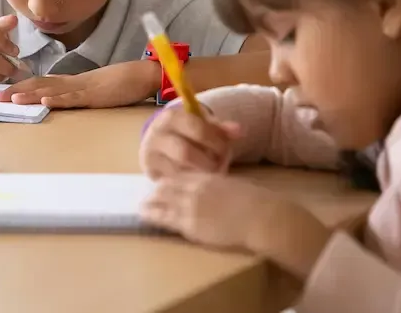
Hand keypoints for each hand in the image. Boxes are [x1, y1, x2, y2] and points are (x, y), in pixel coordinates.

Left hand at [0, 60, 157, 108]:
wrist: (142, 74)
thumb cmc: (120, 83)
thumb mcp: (93, 91)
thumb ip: (76, 95)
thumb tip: (59, 100)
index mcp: (71, 83)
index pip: (40, 83)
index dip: (20, 87)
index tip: (1, 93)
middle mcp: (72, 83)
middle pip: (39, 84)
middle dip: (16, 90)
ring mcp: (83, 88)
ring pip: (53, 90)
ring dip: (31, 94)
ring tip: (12, 98)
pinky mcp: (96, 95)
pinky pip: (75, 97)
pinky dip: (60, 99)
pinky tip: (46, 101)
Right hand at [139, 105, 241, 178]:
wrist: (160, 140)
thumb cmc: (187, 131)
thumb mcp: (202, 124)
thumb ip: (220, 128)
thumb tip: (240, 131)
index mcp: (171, 117)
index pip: (198, 130)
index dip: (216, 142)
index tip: (226, 150)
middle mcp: (156, 135)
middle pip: (185, 154)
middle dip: (207, 162)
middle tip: (220, 166)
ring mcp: (151, 155)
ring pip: (179, 171)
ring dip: (200, 175)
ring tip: (212, 173)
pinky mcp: (151, 173)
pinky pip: (175, 183)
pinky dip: (191, 183)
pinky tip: (201, 181)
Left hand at [140, 173, 331, 280]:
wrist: (259, 216)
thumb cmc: (256, 202)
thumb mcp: (235, 186)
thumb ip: (221, 186)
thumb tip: (219, 191)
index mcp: (208, 177)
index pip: (182, 176)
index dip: (171, 180)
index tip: (164, 184)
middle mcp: (195, 188)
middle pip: (168, 186)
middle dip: (157, 191)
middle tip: (148, 195)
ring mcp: (190, 206)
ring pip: (162, 201)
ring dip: (151, 202)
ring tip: (141, 206)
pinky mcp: (190, 224)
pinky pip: (165, 218)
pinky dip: (153, 215)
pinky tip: (144, 215)